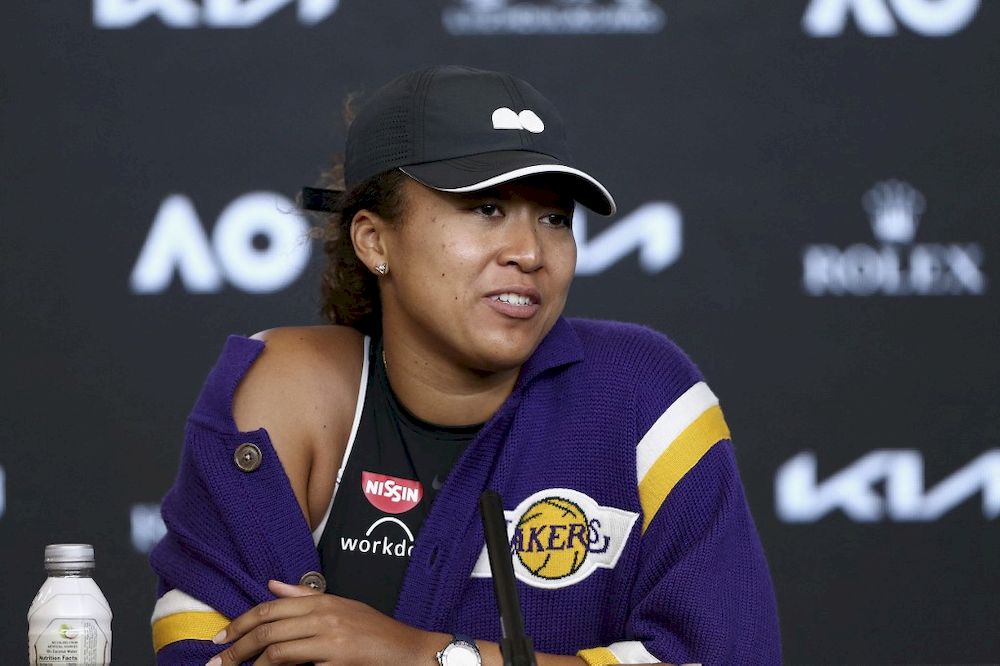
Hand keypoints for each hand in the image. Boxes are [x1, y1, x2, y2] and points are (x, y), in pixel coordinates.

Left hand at [206, 579, 437, 665]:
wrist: (410, 652)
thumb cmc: (377, 634)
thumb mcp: (342, 607)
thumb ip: (305, 597)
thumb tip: (272, 585)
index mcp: (322, 601)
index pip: (271, 607)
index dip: (241, 622)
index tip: (221, 637)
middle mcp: (324, 615)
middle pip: (268, 627)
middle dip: (236, 646)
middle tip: (215, 661)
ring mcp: (330, 638)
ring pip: (276, 649)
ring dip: (249, 663)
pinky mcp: (336, 658)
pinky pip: (295, 665)